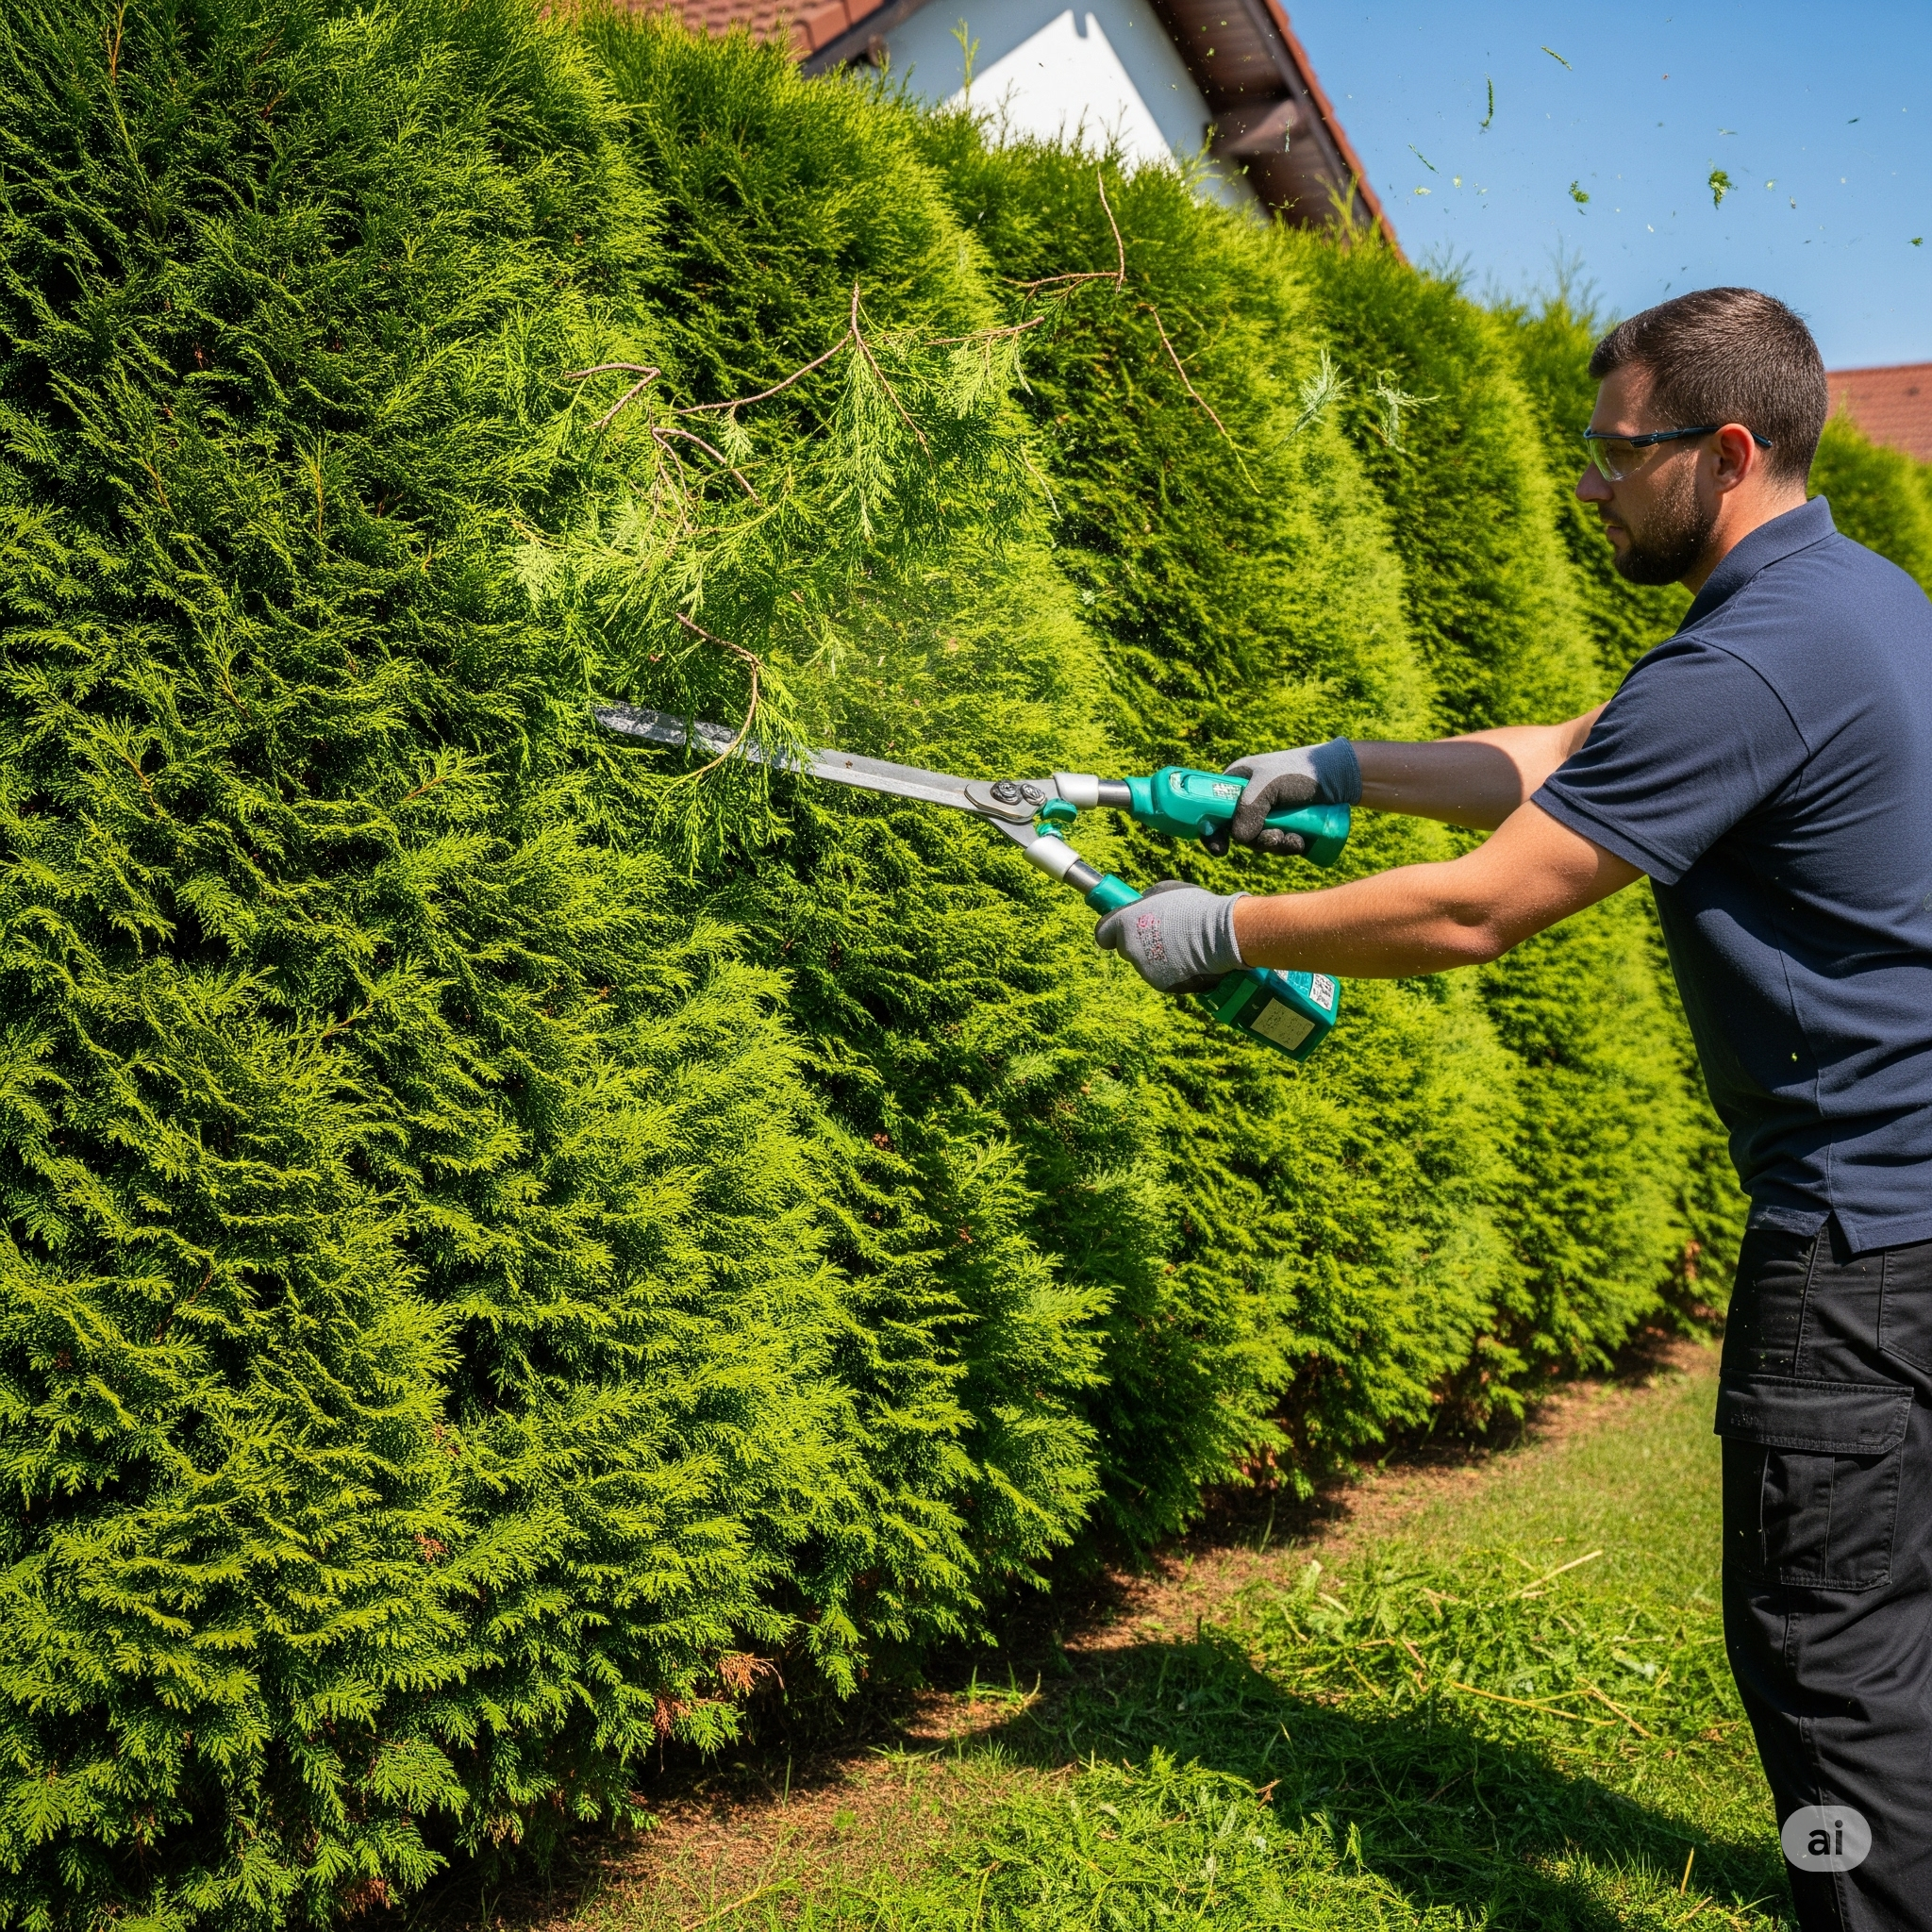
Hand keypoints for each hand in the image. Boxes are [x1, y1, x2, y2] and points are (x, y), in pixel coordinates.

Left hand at [1094, 881, 1245, 993]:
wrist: (1221, 935)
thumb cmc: (1195, 907)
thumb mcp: (1167, 890)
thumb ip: (1147, 899)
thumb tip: (1142, 904)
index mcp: (1125, 923)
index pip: (1102, 934)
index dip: (1111, 932)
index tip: (1119, 930)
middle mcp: (1130, 949)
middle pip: (1126, 949)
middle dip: (1139, 943)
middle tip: (1163, 933)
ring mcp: (1145, 970)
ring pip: (1146, 964)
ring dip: (1158, 956)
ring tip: (1184, 945)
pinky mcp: (1162, 985)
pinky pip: (1163, 976)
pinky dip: (1173, 970)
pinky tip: (1190, 959)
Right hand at [1201, 739, 1360, 855]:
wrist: (1341, 777)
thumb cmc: (1302, 772)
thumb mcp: (1269, 785)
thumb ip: (1248, 809)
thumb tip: (1237, 839)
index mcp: (1237, 782)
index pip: (1211, 809)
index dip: (1211, 830)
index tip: (1220, 849)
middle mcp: (1249, 798)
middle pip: (1238, 832)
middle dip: (1258, 841)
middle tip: (1277, 837)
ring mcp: (1268, 813)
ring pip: (1259, 841)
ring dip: (1276, 845)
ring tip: (1295, 838)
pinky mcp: (1285, 824)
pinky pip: (1277, 844)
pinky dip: (1287, 847)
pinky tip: (1300, 842)